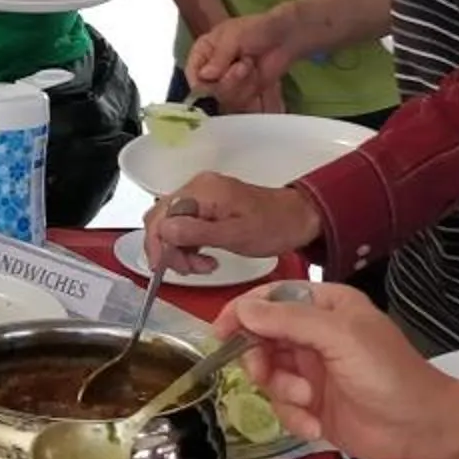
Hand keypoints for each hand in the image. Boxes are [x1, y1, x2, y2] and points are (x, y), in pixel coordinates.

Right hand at [145, 174, 322, 272]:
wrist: (298, 218)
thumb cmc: (275, 225)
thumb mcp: (236, 235)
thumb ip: (197, 233)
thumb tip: (164, 232)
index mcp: (202, 191)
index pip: (161, 217)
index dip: (160, 246)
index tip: (167, 268)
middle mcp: (196, 188)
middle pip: (160, 219)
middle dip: (168, 249)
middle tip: (189, 269)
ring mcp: (201, 196)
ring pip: (169, 224)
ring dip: (178, 250)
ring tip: (202, 265)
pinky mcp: (206, 206)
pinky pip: (183, 225)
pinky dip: (187, 245)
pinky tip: (204, 257)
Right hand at [187, 9, 297, 103]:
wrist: (285, 38)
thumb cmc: (257, 30)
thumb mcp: (234, 36)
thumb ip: (218, 57)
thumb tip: (204, 76)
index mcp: (203, 53)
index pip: (192, 75)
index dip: (202, 82)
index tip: (216, 77)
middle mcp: (210, 71)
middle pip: (209, 91)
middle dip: (229, 80)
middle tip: (244, 64)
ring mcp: (227, 83)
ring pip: (225, 98)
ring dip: (243, 84)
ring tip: (251, 65)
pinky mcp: (242, 93)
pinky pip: (241, 102)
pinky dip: (251, 90)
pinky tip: (256, 75)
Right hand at [214, 281, 456, 458]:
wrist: (421, 430)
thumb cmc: (389, 375)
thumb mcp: (340, 338)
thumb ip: (289, 320)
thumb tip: (243, 308)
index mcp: (327, 307)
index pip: (272, 298)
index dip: (244, 312)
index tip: (221, 331)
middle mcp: (316, 335)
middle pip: (262, 337)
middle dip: (260, 359)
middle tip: (263, 374)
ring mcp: (313, 371)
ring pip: (267, 374)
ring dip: (282, 391)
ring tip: (307, 401)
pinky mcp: (312, 405)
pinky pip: (281, 406)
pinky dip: (294, 417)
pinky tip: (316, 425)